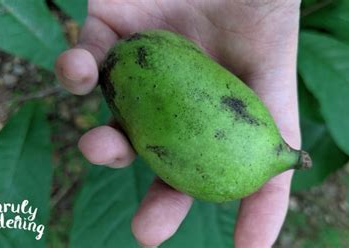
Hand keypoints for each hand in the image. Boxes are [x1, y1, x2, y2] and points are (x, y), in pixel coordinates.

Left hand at [55, 0, 300, 246]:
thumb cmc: (264, 23)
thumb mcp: (275, 98)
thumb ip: (274, 159)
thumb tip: (257, 246)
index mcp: (202, 118)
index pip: (183, 171)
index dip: (172, 208)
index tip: (156, 238)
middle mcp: (167, 99)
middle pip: (142, 152)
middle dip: (138, 192)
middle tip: (142, 230)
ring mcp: (137, 68)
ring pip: (106, 116)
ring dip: (100, 143)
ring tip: (100, 147)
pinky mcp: (108, 30)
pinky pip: (81, 59)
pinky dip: (73, 72)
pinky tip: (82, 75)